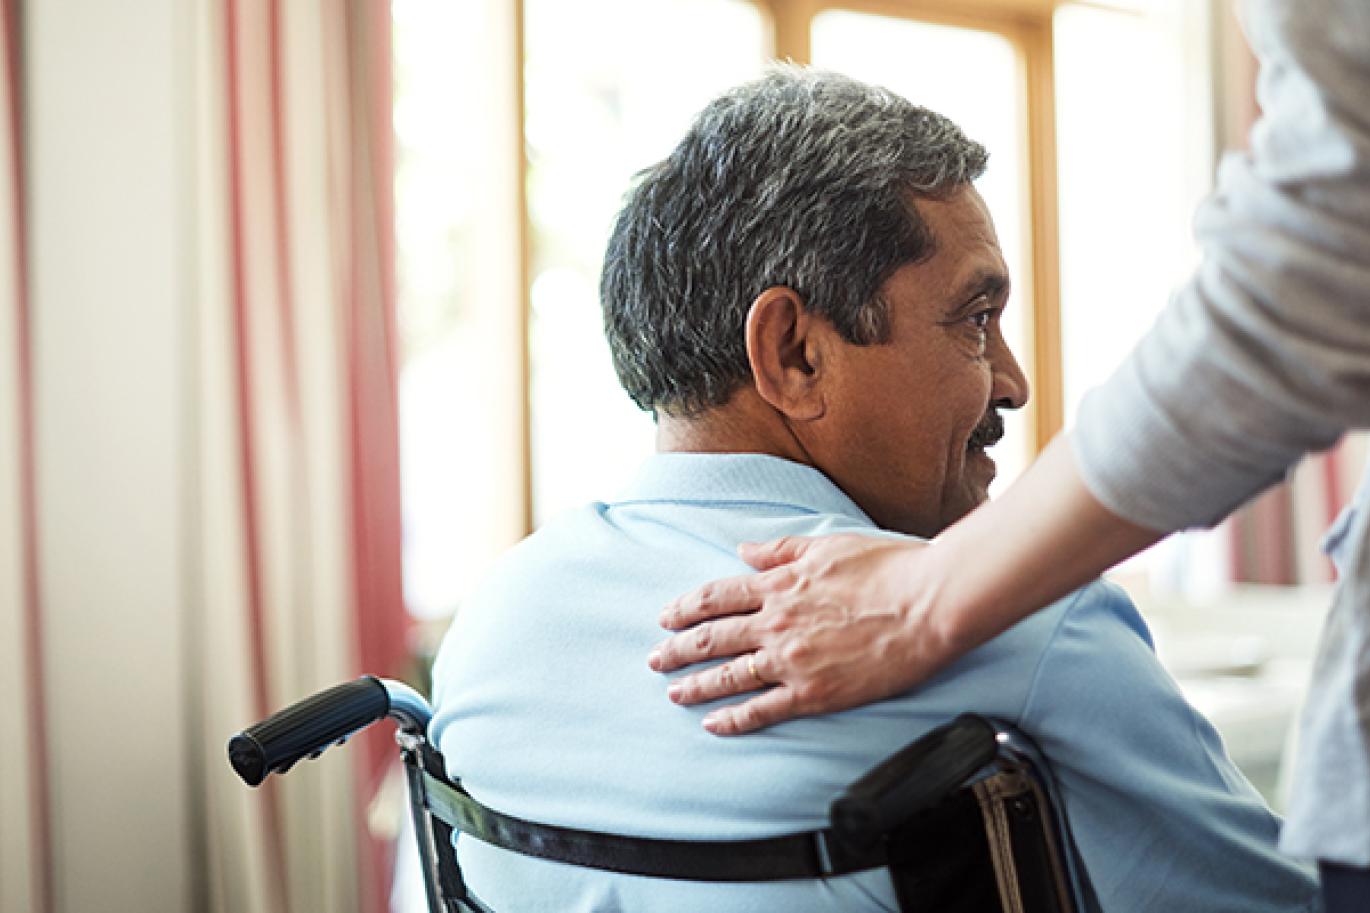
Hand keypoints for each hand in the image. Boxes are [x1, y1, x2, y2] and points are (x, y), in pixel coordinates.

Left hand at [648, 533, 953, 734]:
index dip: (685, 608)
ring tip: (674, 693)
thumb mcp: (827, 546)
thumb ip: (781, 549)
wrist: (928, 604)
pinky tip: (713, 723)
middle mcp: (777, 622)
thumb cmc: (888, 569)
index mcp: (779, 584)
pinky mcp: (814, 692)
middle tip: (656, 659)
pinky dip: (733, 718)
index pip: (716, 596)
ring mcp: (792, 660)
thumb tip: (745, 550)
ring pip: (728, 676)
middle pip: (711, 638)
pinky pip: (762, 709)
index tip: (666, 617)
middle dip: (677, 650)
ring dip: (695, 686)